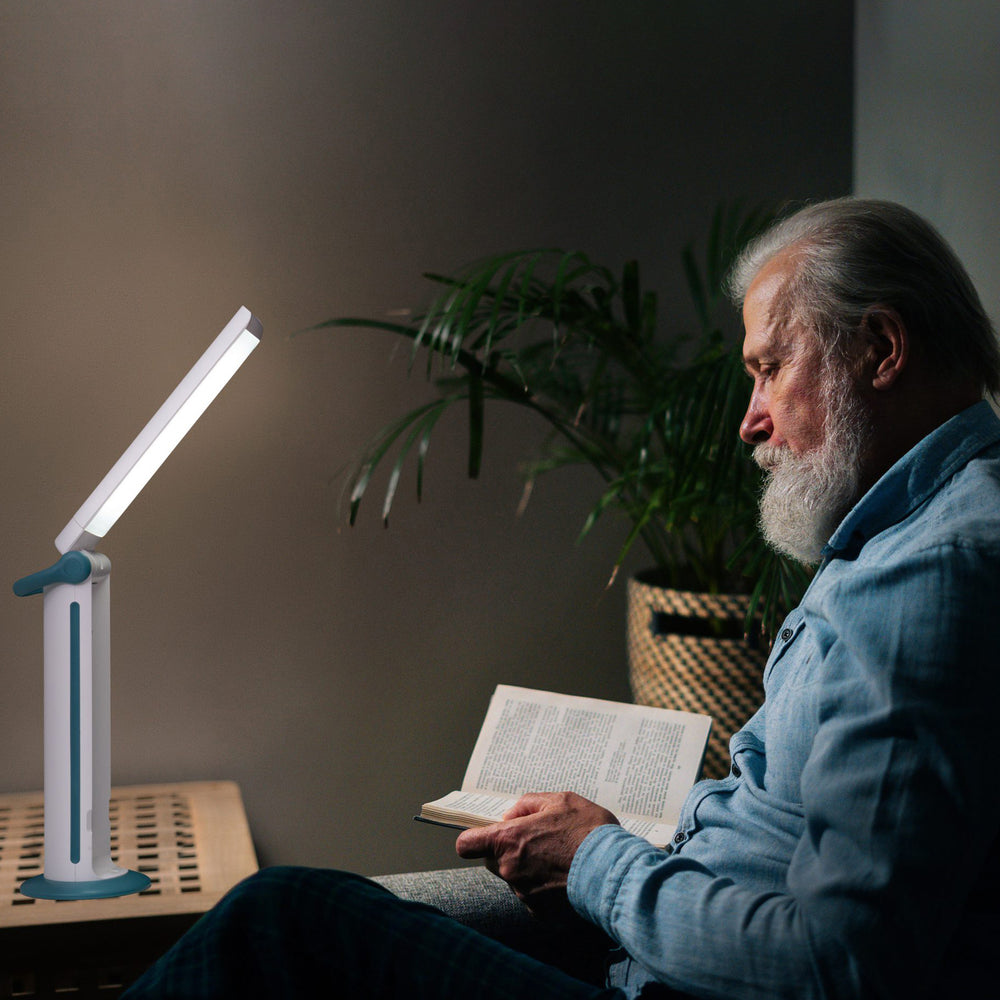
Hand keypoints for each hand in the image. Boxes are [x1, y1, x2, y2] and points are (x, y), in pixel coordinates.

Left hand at [455, 791, 618, 918]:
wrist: (615, 871)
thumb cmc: (588, 831)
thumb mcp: (560, 800)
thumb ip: (528, 804)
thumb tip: (512, 815)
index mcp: (508, 839)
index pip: (467, 844)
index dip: (473, 839)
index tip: (485, 836)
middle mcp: (510, 869)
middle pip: (493, 861)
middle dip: (508, 852)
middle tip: (537, 842)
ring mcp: (524, 893)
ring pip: (515, 879)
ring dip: (528, 870)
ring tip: (559, 859)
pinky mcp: (540, 913)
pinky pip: (533, 897)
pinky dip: (544, 889)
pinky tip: (565, 878)